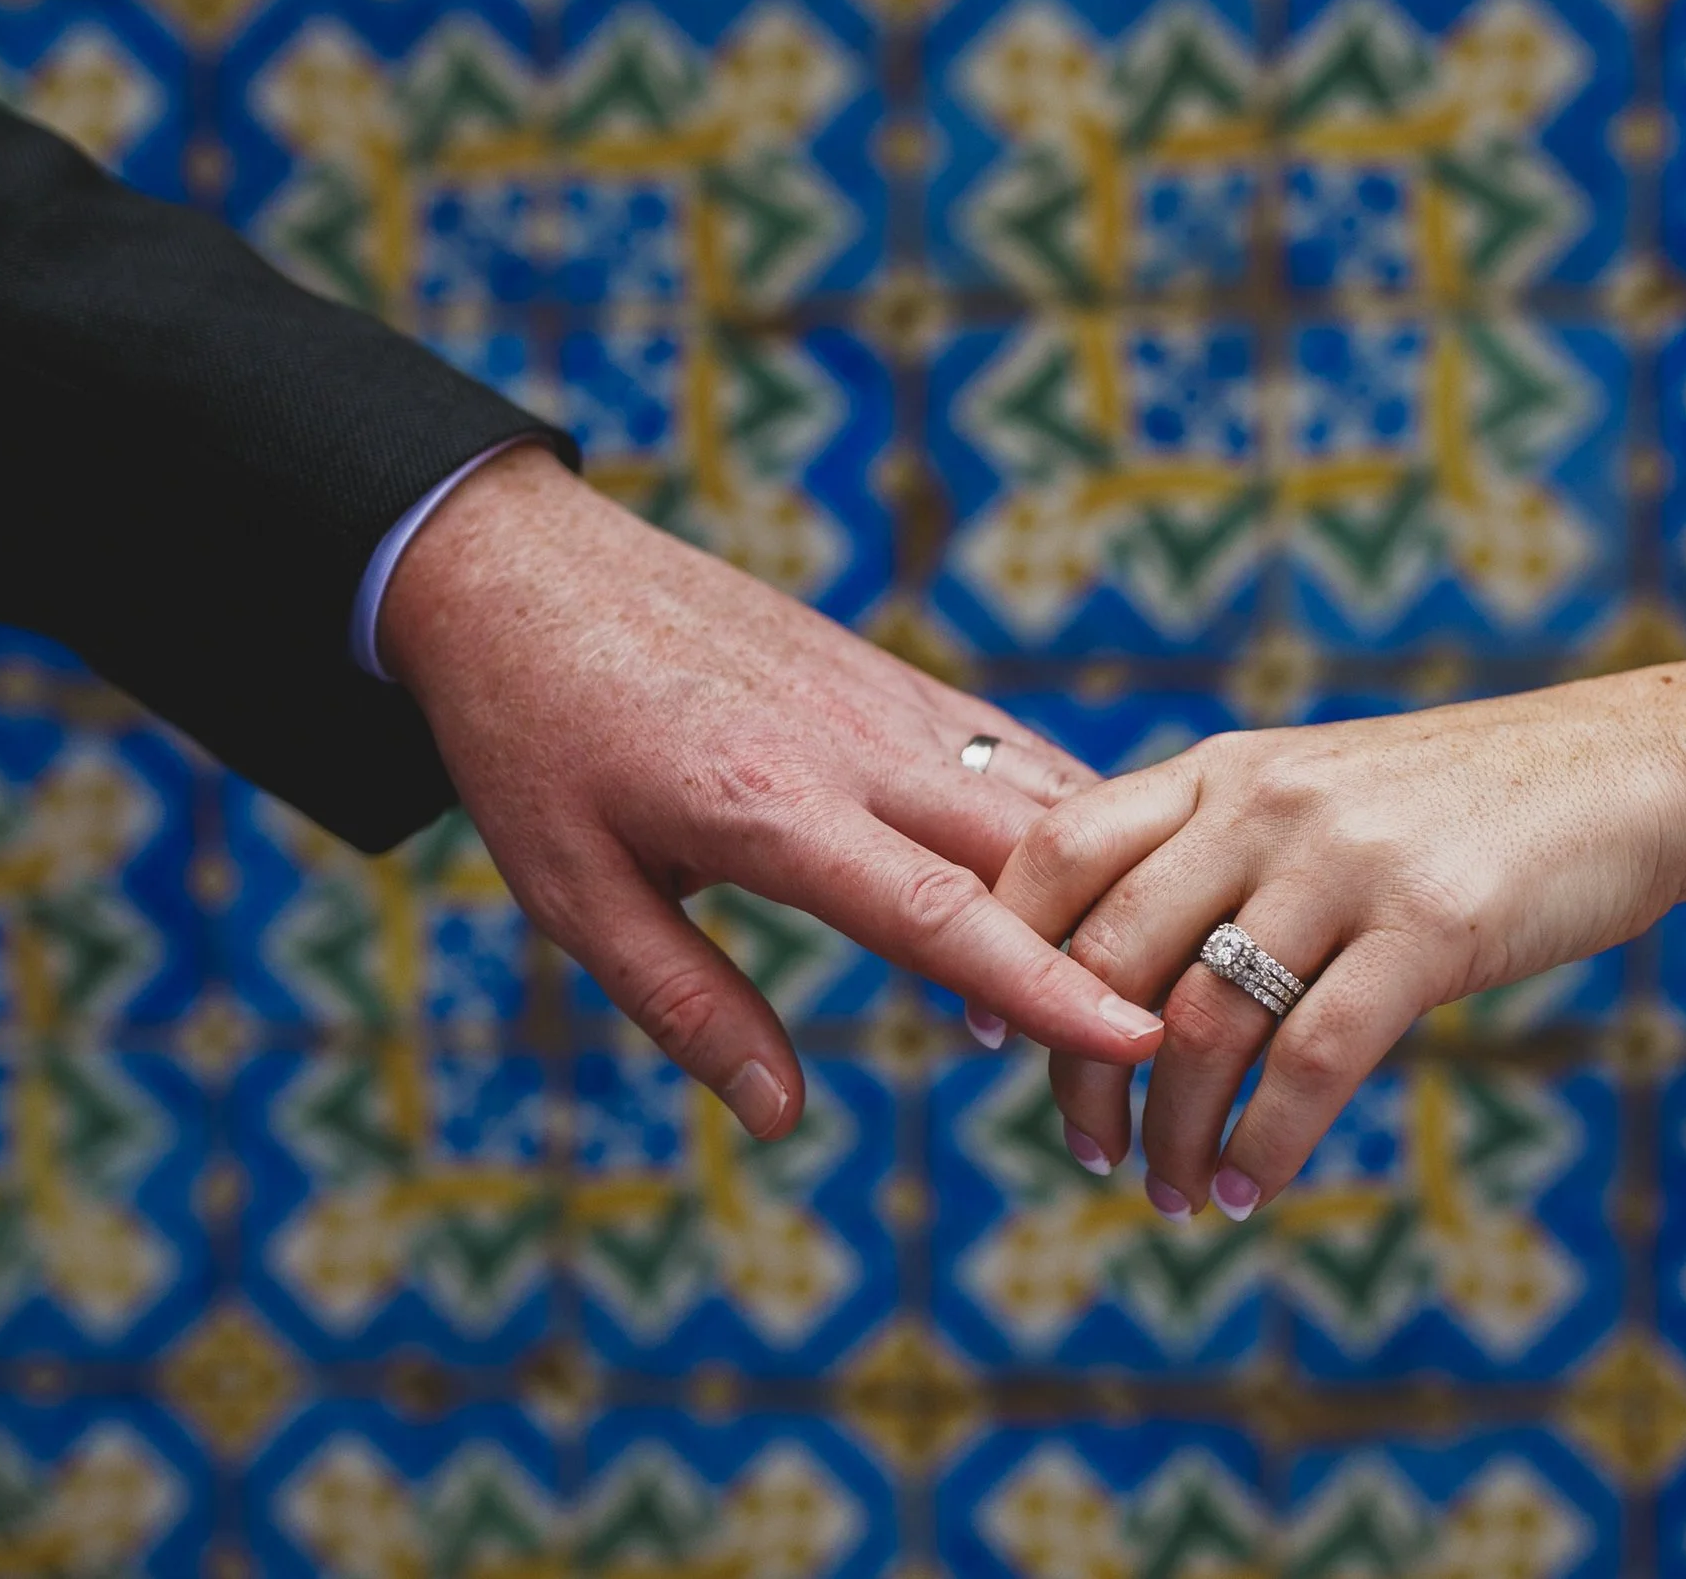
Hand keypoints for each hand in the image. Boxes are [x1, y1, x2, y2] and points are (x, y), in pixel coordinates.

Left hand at [382, 446, 1164, 1135]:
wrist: (522, 566)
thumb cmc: (534, 739)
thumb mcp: (573, 893)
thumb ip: (686, 1006)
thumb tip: (782, 1118)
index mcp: (767, 804)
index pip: (937, 911)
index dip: (1043, 986)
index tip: (1137, 1043)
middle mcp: (850, 743)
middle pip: (1027, 849)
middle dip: (1107, 950)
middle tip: (1163, 1055)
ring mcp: (883, 699)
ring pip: (1038, 792)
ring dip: (1101, 887)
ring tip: (1150, 984)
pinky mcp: (891, 677)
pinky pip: (1010, 752)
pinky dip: (1068, 819)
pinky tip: (1103, 879)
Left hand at [994, 679, 1685, 1217]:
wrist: (1626, 772)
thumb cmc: (1457, 803)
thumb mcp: (1314, 789)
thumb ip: (1216, 848)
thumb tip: (1112, 957)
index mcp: (1222, 770)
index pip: (1060, 849)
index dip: (1004, 947)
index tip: (988, 1032)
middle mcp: (1263, 804)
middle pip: (1109, 954)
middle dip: (1079, 1073)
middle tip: (1087, 1147)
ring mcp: (1344, 862)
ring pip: (1203, 1023)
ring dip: (1173, 1132)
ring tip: (1175, 1192)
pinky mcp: (1429, 928)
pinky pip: (1310, 1061)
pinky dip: (1266, 1143)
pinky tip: (1252, 1188)